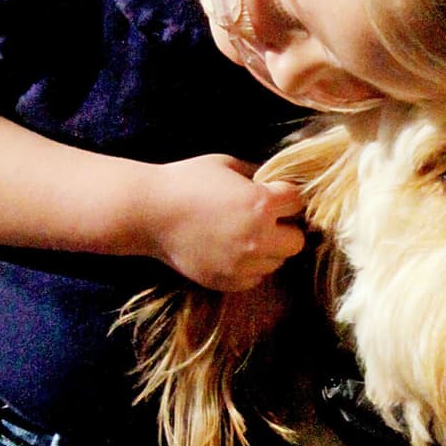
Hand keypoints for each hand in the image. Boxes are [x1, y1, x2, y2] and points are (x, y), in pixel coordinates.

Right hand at [146, 154, 304, 289]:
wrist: (147, 213)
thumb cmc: (186, 181)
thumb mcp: (226, 164)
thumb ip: (257, 174)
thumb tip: (277, 182)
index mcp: (261, 204)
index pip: (298, 203)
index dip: (287, 196)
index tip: (276, 194)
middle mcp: (259, 238)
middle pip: (297, 241)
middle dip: (285, 228)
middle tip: (266, 220)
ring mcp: (243, 264)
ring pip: (277, 262)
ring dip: (268, 249)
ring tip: (245, 235)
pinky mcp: (228, 281)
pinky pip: (255, 278)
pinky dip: (249, 266)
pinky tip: (231, 250)